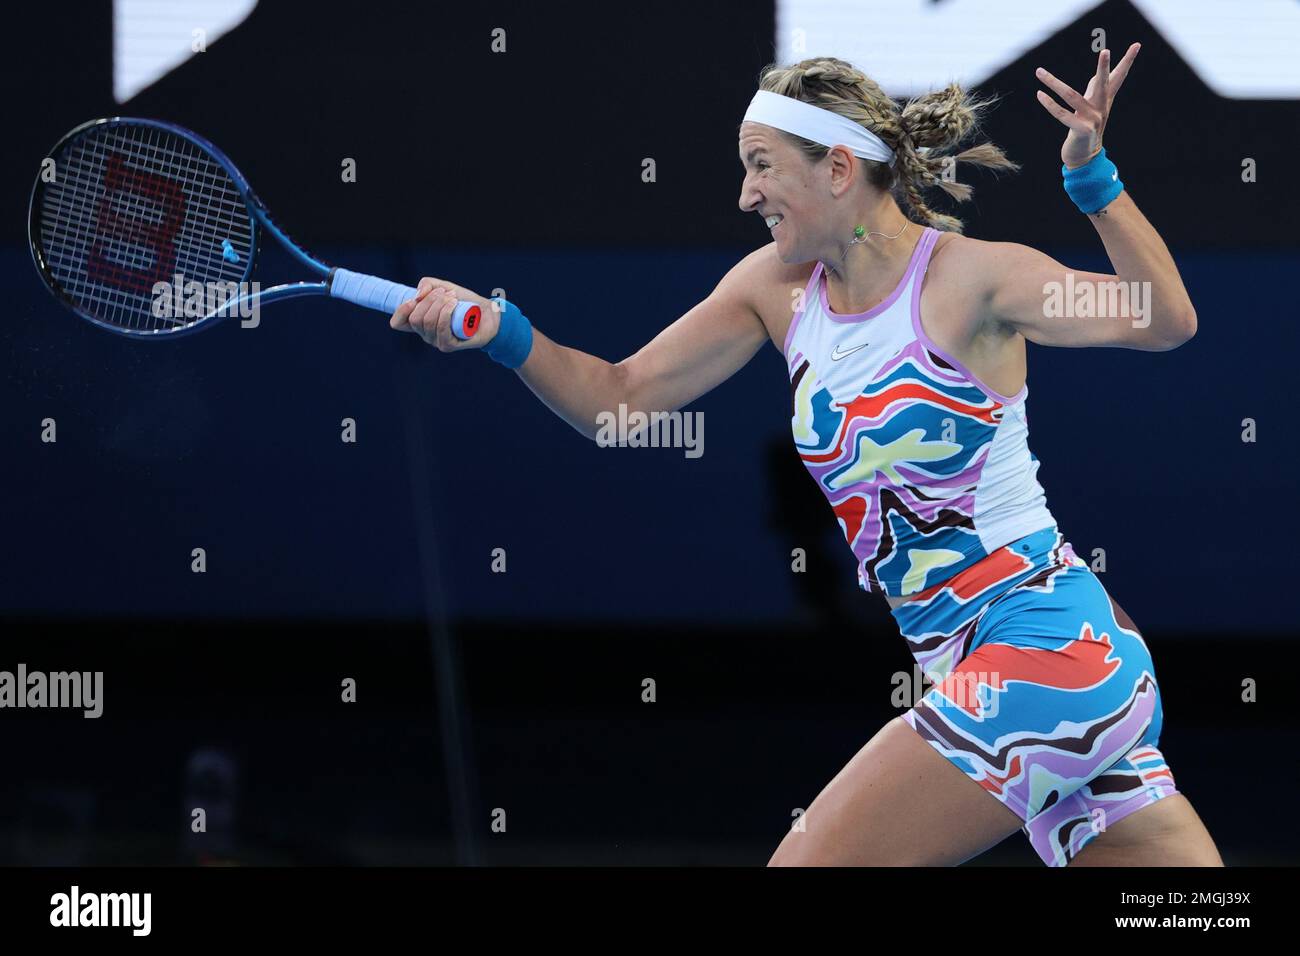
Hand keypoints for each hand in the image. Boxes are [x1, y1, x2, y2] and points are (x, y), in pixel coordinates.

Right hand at [389, 277, 498, 350]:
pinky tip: (453, 305)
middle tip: (446, 293)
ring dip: (440, 304)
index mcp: (419, 322)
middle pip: (415, 318)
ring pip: (427, 322)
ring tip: (453, 298)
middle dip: (429, 300)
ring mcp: (436, 341)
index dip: (401, 310)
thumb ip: (427, 285)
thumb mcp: (443, 287)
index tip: (414, 299)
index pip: (398, 323)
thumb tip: (417, 296)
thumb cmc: (464, 301)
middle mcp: (425, 334)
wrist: (488, 313)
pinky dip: (446, 313)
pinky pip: (440, 328)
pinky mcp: (448, 346)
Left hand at [1034, 42, 1139, 168]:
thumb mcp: (1091, 108)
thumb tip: (1097, 75)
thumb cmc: (1085, 128)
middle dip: (1104, 67)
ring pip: (1071, 96)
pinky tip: (1039, 94)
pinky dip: (1049, 104)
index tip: (1137, 45)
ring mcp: (1092, 120)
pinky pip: (1062, 115)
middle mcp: (1101, 108)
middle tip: (1106, 51)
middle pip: (1103, 84)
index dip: (1127, 61)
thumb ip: (1095, 91)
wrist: (1084, 157)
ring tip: (1039, 72)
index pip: (1118, 77)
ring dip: (1053, 83)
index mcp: (1104, 100)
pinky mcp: (1081, 130)